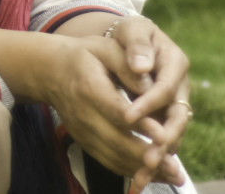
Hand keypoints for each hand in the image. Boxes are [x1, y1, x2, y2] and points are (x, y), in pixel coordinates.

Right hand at [38, 35, 186, 189]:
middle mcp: (83, 114)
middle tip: (175, 167)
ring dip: (143, 169)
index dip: (141, 125)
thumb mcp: (105, 49)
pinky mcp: (84, 142)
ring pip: (114, 157)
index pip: (117, 111)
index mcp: (89, 87)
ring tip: (171, 175)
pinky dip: (131, 171)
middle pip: (117, 141)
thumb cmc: (84, 56)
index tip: (164, 136)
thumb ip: (128, 66)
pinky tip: (152, 174)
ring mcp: (82, 131)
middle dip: (147, 157)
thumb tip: (151, 86)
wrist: (49, 71)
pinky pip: (108, 161)